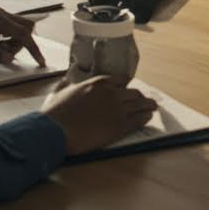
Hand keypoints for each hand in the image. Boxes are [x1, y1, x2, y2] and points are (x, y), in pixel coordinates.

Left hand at [0, 7, 44, 65]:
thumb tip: (10, 58)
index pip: (23, 33)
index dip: (34, 48)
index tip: (40, 61)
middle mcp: (0, 13)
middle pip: (26, 26)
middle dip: (23, 43)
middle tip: (6, 54)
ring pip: (19, 27)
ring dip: (13, 41)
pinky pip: (9, 27)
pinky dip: (7, 38)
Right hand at [42, 76, 157, 156]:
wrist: (55, 131)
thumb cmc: (55, 112)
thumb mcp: (60, 91)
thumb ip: (67, 83)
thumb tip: (66, 79)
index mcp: (99, 83)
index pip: (122, 80)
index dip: (126, 86)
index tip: (128, 90)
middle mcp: (111, 93)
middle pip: (133, 93)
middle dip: (140, 96)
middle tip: (144, 100)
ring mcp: (116, 110)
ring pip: (139, 104)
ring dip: (147, 105)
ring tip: (153, 107)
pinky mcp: (118, 127)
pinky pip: (137, 120)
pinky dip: (144, 118)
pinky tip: (148, 117)